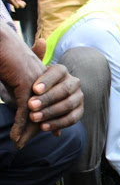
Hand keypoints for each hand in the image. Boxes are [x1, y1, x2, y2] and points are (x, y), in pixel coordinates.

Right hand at [0, 24, 44, 147]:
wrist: (0, 39)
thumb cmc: (6, 56)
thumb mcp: (16, 76)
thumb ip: (22, 89)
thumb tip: (26, 103)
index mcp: (43, 79)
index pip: (47, 104)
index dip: (46, 119)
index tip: (50, 132)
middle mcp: (44, 82)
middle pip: (42, 111)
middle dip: (33, 130)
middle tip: (23, 144)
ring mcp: (36, 83)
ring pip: (35, 113)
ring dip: (25, 131)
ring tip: (19, 144)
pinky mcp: (26, 84)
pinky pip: (25, 110)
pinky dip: (20, 124)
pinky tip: (17, 136)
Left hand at [27, 64, 83, 134]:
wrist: (42, 99)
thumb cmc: (35, 84)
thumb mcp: (33, 71)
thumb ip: (36, 57)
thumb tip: (41, 42)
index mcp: (62, 71)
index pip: (58, 73)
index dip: (47, 81)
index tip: (34, 89)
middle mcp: (74, 83)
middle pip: (64, 90)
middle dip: (47, 99)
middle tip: (30, 106)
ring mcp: (79, 98)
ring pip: (68, 105)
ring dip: (51, 113)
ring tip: (34, 118)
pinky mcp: (80, 112)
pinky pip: (72, 119)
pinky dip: (58, 124)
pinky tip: (44, 127)